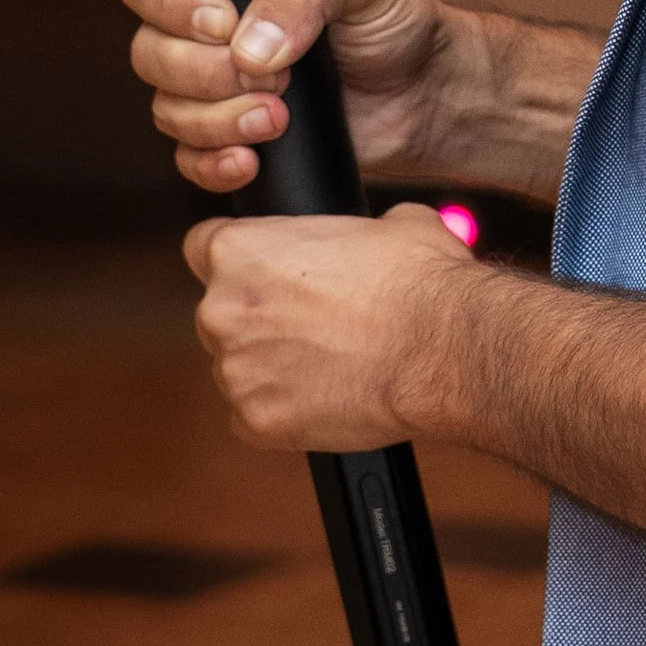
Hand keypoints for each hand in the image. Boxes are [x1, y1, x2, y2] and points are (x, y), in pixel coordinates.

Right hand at [121, 0, 460, 194]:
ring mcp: (218, 88)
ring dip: (216, 119)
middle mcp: (210, 32)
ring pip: (167, 109)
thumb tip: (250, 44)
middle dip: (204, 73)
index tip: (223, 27)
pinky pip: (188, 159)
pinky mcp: (233, 138)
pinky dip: (213, 163)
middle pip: (149, 53)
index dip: (170, 7)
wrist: (427, 94)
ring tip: (279, 117)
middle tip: (273, 76)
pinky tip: (253, 158)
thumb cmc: (397, 22)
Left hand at [185, 201, 476, 450]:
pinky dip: (285, 412)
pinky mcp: (255, 421)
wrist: (442, 349)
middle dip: (259, 320)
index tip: (264, 274)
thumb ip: (350, 229)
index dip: (239, 260)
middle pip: (220, 312)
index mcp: (240, 249)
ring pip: (239, 368)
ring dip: (272, 368)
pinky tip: (327, 398)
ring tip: (330, 364)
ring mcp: (235, 370)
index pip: (202, 247)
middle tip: (313, 324)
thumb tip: (371, 236)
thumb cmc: (418, 281)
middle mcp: (222, 308)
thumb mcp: (390, 223)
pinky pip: (256, 417)